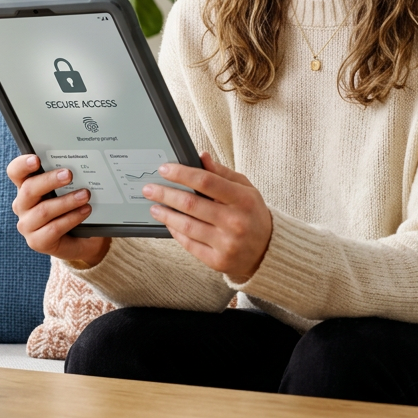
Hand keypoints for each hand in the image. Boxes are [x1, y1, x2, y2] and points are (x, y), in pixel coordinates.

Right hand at [7, 154, 109, 266]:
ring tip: (85, 194)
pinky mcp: (37, 242)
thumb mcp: (68, 190)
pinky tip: (85, 211)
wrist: (81, 238)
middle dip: (49, 180)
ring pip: (43, 210)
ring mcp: (27, 225)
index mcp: (26, 187)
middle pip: (28, 190)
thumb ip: (66, 177)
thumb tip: (80, 163)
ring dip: (66, 201)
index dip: (22, 164)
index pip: (15, 172)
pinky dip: (71, 218)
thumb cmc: (72, 207)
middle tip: (69, 174)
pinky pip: (54, 228)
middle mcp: (22, 205)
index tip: (36, 159)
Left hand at [144, 152, 271, 283]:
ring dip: (166, 214)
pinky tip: (168, 223)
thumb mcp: (245, 189)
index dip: (182, 174)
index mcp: (242, 199)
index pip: (206, 181)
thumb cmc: (252, 214)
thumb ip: (222, 173)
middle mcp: (235, 222)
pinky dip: (175, 232)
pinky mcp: (217, 261)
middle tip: (150, 189)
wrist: (267, 250)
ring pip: (187, 226)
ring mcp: (226, 243)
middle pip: (191, 204)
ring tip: (154, 207)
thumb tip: (201, 156)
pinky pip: (189, 244)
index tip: (165, 170)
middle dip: (166, 194)